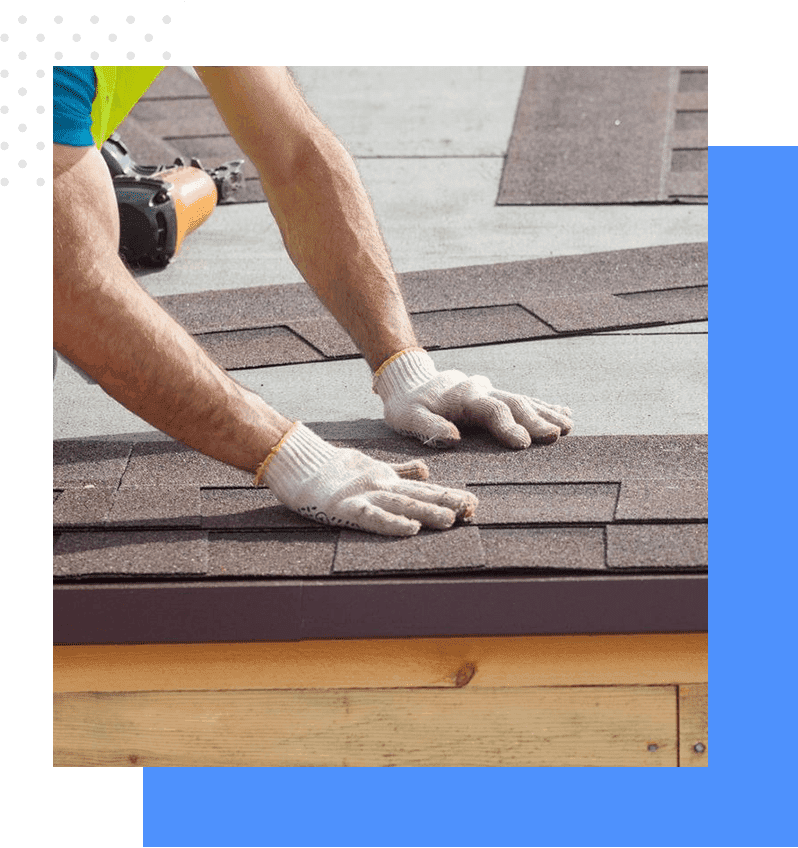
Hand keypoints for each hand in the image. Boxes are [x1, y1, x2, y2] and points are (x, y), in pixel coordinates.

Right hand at [261, 422, 477, 535]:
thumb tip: (427, 470)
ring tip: (451, 519)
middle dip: (447, 503)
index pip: (424, 488)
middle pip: (420, 495)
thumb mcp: (373, 467)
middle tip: (472, 510)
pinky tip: (411, 529)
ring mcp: (364, 496)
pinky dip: (392, 523)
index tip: (472, 503)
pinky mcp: (345, 507)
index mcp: (388, 479)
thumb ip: (400, 470)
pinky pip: (373, 517)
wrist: (299, 462)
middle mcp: (381, 486)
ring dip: (428, 511)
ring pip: (402, 503)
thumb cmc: (333, 469)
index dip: (448, 495)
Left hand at [373, 348, 572, 448]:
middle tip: (555, 435)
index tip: (523, 443)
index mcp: (463, 396)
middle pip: (513, 403)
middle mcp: (481, 389)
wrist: (409, 380)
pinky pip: (522, 399)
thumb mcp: (408, 417)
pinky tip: (564, 413)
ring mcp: (490, 390)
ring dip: (546, 413)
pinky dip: (544, 406)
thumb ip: (429, 427)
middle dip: (535, 419)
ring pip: (523, 400)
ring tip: (568, 426)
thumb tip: (453, 439)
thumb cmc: (406, 406)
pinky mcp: (494, 395)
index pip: (490, 409)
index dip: (507, 426)